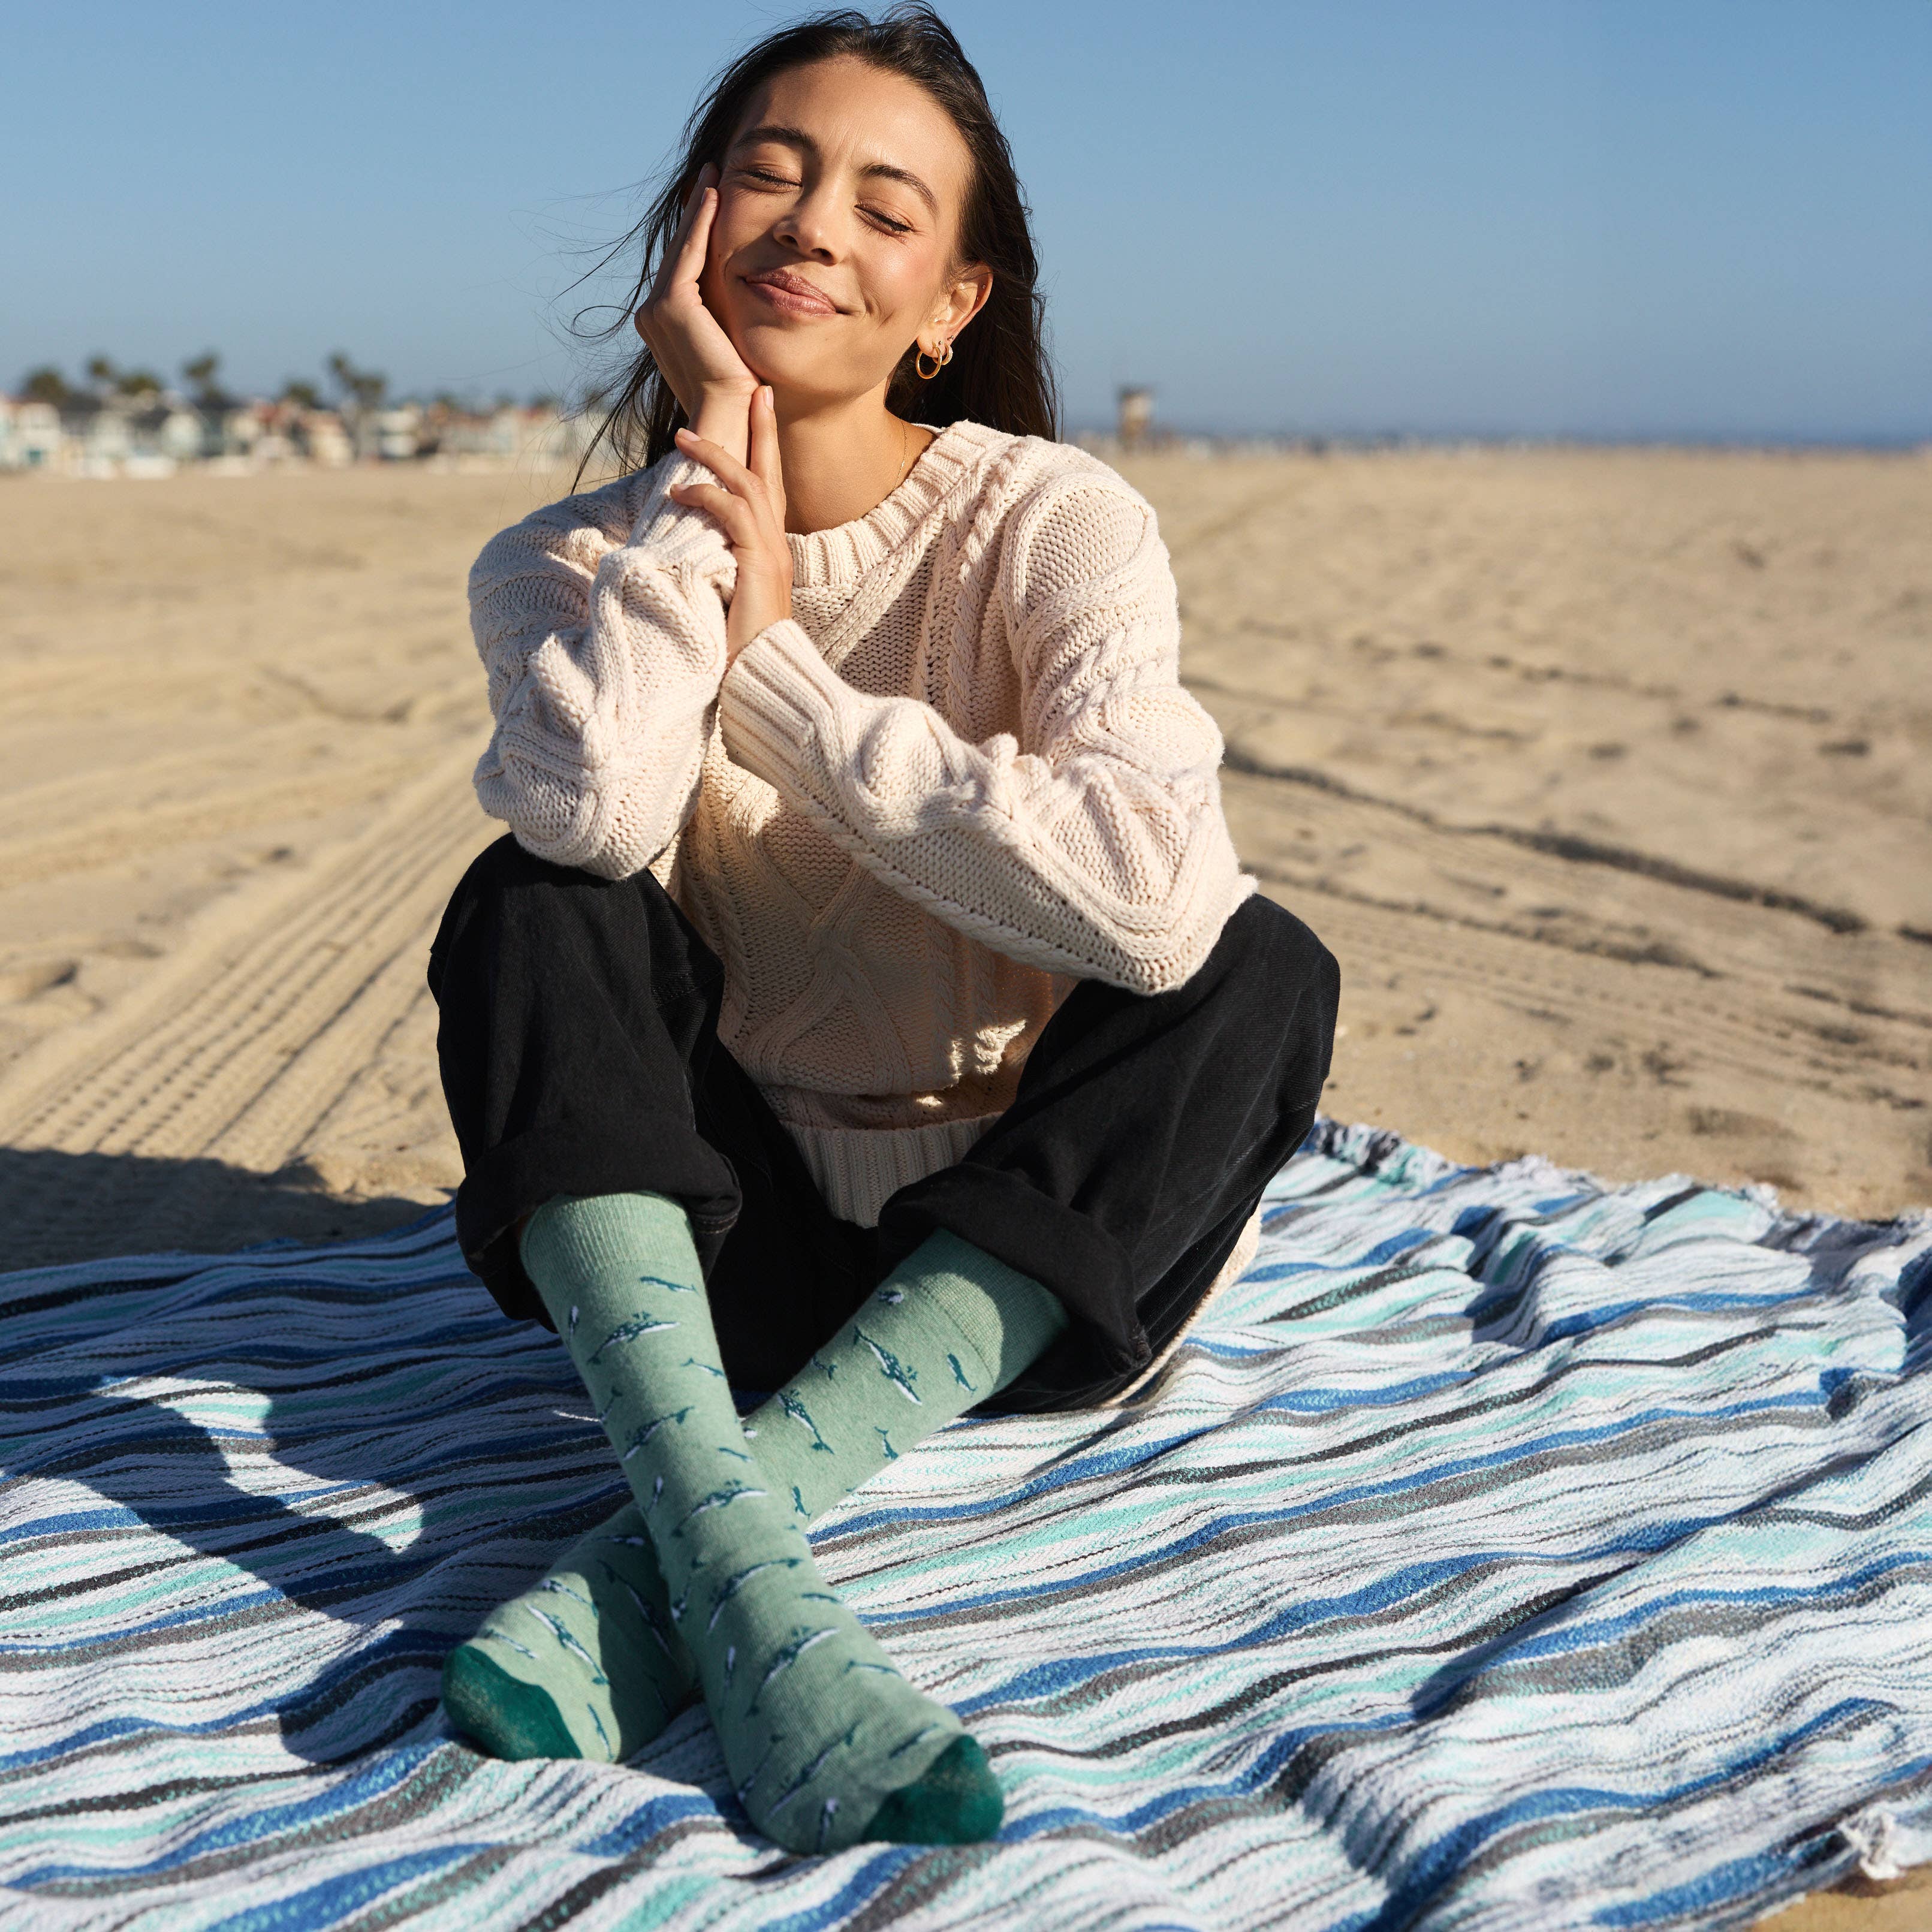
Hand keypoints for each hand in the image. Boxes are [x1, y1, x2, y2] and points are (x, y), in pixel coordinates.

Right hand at [634, 164, 756, 460]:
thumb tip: (746, 295)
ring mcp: (657, 309)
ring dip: (698, 208)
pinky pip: (689, 253)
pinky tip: (714, 195)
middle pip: (679, 251)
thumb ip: (728, 317)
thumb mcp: (732, 343)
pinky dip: (701, 222)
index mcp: (664, 324)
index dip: (698, 232)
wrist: (728, 416)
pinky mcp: (671, 305)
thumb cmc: (740, 394)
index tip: (715, 200)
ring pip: (683, 247)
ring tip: (713, 174)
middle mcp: (653, 314)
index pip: (684, 267)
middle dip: (696, 212)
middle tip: (711, 174)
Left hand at [669, 386, 791, 659]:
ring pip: (748, 484)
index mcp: (770, 550)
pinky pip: (733, 514)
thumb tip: (687, 545)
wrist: (763, 680)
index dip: (763, 448)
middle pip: (768, 471)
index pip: (768, 487)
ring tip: (684, 436)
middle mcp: (777, 545)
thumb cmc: (740, 648)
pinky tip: (679, 492)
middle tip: (750, 388)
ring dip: (715, 455)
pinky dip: (705, 496)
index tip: (757, 410)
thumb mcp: (726, 596)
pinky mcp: (761, 565)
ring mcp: (773, 554)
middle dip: (759, 428)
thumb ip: (718, 565)